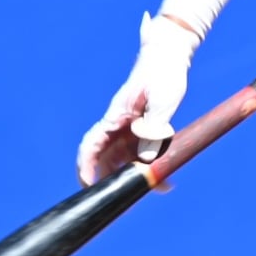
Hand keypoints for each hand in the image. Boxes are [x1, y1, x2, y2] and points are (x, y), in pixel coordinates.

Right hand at [76, 14, 199, 183]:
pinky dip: (150, 168)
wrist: (169, 56)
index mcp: (115, 116)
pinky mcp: (143, 130)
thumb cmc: (164, 73)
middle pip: (104, 159)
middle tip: (121, 198)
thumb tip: (146, 157)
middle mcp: (118, 126)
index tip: (88, 184)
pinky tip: (167, 179)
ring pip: (123, 160)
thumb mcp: (163, 99)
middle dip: (109, 180)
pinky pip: (141, 154)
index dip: (86, 165)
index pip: (91, 144)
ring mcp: (130, 129)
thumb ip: (155, 127)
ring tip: (157, 187)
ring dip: (133, 176)